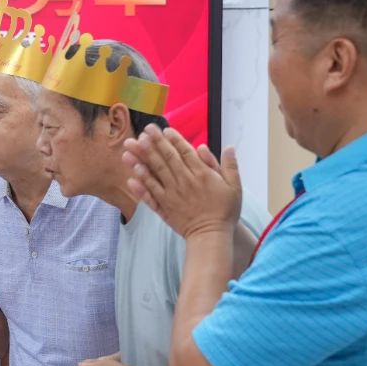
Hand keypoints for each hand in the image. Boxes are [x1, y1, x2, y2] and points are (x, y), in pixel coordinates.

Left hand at [123, 125, 242, 239]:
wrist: (212, 236)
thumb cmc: (225, 211)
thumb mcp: (235, 187)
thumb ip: (229, 166)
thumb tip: (228, 147)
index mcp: (202, 175)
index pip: (185, 152)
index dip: (174, 140)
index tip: (164, 129)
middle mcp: (184, 182)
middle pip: (167, 159)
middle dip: (155, 143)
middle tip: (145, 130)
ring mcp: (172, 195)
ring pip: (155, 173)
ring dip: (142, 159)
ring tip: (131, 147)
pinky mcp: (164, 208)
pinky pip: (150, 195)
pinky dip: (141, 185)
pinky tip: (131, 175)